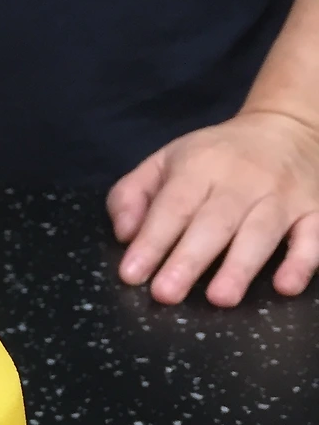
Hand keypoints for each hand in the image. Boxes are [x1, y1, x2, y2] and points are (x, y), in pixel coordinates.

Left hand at [107, 110, 318, 306]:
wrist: (287, 126)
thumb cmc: (212, 158)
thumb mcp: (163, 162)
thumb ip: (131, 196)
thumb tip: (124, 234)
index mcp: (199, 168)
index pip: (172, 207)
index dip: (151, 242)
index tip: (132, 274)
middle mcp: (242, 181)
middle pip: (214, 223)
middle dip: (188, 260)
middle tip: (166, 293)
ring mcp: (281, 196)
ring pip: (261, 232)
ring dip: (241, 266)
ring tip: (220, 298)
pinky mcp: (314, 209)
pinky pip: (313, 235)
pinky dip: (303, 261)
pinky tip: (285, 285)